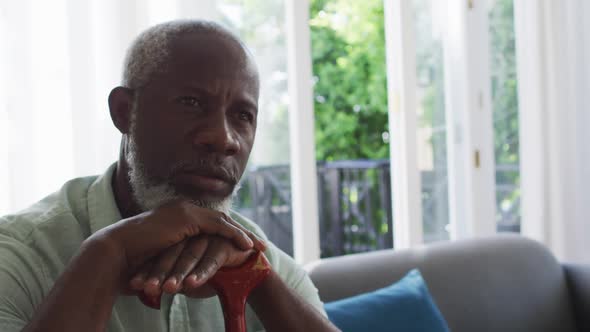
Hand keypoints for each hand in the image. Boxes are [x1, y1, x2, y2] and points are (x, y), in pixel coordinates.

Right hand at [88, 200, 265, 287]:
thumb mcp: (161, 258)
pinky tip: (246, 245)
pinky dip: (234, 235)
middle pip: (220, 220)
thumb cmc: (131, 262)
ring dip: (242, 235)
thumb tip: (185, 273)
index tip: (242, 245)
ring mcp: (184, 211)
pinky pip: (218, 227)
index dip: (227, 234)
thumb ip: (176, 258)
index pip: (208, 223)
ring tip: (257, 247)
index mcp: (175, 216)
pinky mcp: (186, 218)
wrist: (114, 255)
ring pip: (222, 221)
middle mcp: (181, 209)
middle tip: (258, 244)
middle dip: (241, 233)